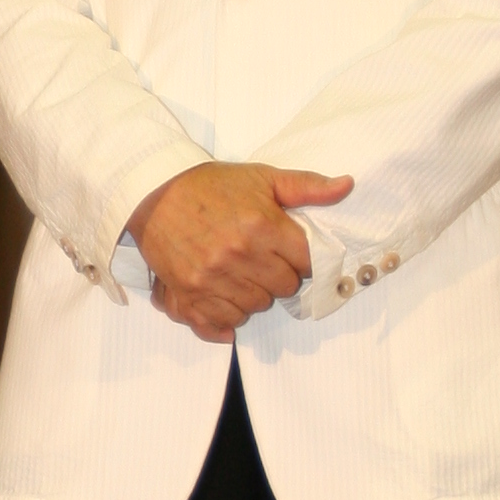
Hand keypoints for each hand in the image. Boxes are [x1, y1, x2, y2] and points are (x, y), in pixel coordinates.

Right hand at [127, 163, 355, 341]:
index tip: (290, 249)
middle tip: (263, 258)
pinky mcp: (190, 294)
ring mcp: (213, 278)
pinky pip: (225, 321)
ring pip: (257, 306)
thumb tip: (347, 186)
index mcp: (262, 226)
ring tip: (241, 272)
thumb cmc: (211, 186)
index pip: (307, 262)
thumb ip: (306, 186)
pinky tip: (225, 294)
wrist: (153, 193)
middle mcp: (239, 256)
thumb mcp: (261, 177)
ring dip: (255, 294)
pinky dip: (229, 313)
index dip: (301, 256)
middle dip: (280, 275)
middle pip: (284, 288)